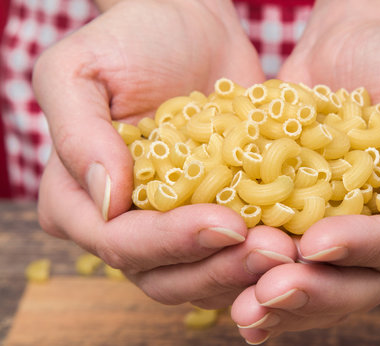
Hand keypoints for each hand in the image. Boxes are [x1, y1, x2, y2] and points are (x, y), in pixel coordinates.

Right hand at [34, 0, 292, 307]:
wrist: (187, 30)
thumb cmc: (127, 43)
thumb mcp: (77, 71)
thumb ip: (77, 134)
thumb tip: (106, 201)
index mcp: (78, 201)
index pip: (118, 244)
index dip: (170, 243)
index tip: (227, 223)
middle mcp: (123, 227)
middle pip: (163, 275)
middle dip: (219, 268)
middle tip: (274, 249)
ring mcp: (172, 229)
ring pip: (204, 277)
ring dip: (249, 271)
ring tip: (292, 248)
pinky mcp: (214, 218)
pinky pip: (235, 256)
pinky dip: (265, 257)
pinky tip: (299, 243)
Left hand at [230, 4, 379, 342]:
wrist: (346, 51)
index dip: (367, 248)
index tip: (318, 242)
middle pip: (365, 283)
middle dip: (318, 291)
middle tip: (269, 291)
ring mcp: (353, 243)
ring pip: (325, 288)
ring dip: (284, 303)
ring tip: (245, 309)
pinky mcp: (310, 232)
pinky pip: (291, 268)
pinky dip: (261, 284)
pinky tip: (234, 303)